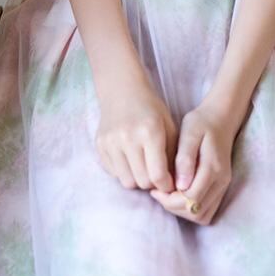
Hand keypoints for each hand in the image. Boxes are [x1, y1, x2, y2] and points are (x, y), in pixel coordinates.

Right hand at [95, 75, 178, 194]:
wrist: (123, 90)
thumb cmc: (151, 109)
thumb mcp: (169, 127)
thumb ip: (172, 156)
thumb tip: (174, 184)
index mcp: (149, 132)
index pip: (157, 175)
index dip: (166, 185)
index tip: (170, 184)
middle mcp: (128, 138)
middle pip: (142, 181)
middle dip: (153, 183)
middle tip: (157, 174)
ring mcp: (111, 142)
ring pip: (127, 181)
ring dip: (137, 179)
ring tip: (144, 167)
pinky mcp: (100, 145)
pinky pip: (114, 173)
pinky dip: (124, 171)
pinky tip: (130, 159)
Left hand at [148, 99, 238, 225]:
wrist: (221, 119)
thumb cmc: (201, 123)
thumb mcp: (189, 133)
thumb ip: (185, 158)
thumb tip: (180, 185)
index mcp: (213, 168)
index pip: (190, 199)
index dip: (170, 199)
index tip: (155, 189)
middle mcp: (221, 181)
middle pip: (196, 212)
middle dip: (174, 207)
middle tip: (159, 192)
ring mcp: (223, 186)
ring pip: (202, 216)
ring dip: (182, 210)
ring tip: (167, 194)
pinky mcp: (220, 188)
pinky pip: (207, 211)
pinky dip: (190, 209)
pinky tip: (178, 194)